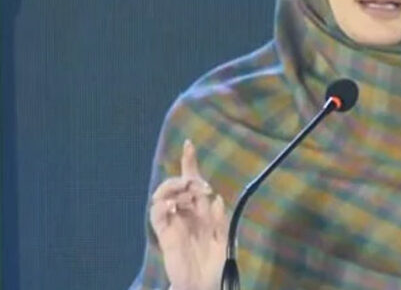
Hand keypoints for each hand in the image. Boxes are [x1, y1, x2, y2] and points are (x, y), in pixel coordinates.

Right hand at [150, 139, 227, 289]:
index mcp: (201, 211)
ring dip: (172, 188)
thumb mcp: (224, 240)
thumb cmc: (215, 265)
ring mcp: (174, 223)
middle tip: (198, 186)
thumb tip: (216, 198)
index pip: (194, 182)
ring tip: (185, 194)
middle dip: (185, 178)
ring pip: (163, 195)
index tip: (189, 144)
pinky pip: (156, 215)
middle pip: (177, 185)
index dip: (190, 163)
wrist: (203, 286)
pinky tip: (173, 207)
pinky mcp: (165, 234)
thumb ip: (220, 220)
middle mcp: (186, 213)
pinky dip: (162, 206)